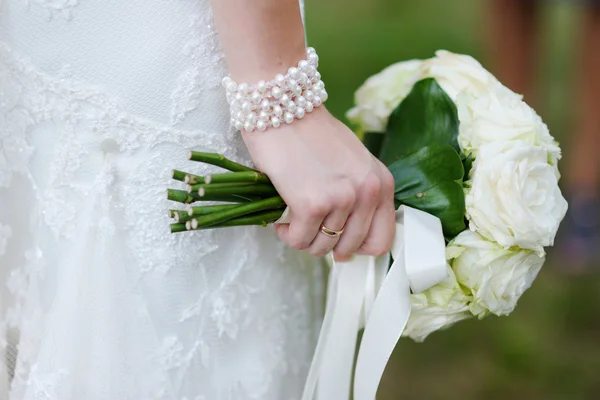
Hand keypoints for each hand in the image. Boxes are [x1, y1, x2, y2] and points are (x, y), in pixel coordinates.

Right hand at [243, 107, 395, 259]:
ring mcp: (341, 199)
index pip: (382, 240)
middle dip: (326, 244)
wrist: (282, 107)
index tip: (339, 242)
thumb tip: (348, 239)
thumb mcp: (352, 163)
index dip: (357, 247)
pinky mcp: (311, 204)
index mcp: (382, 183)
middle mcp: (368, 192)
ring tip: (292, 220)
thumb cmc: (311, 133)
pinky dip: (286, 234)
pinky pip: (299, 240)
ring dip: (303, 239)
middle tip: (309, 229)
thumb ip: (359, 195)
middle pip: (350, 248)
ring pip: (322, 247)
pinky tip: (281, 220)